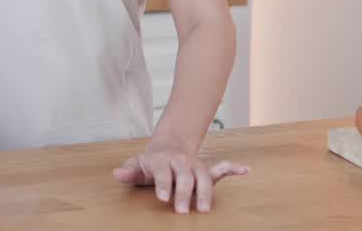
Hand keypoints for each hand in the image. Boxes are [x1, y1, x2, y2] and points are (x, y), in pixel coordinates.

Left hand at [113, 142, 248, 213]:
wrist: (166, 148)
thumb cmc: (149, 164)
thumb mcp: (136, 166)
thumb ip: (128, 172)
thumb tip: (116, 174)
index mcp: (160, 160)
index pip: (162, 171)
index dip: (162, 184)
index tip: (163, 199)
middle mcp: (179, 161)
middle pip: (184, 176)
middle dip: (184, 194)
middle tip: (182, 212)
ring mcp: (194, 164)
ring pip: (203, 176)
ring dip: (205, 192)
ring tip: (205, 209)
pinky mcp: (205, 169)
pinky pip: (221, 167)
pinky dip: (233, 168)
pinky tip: (244, 169)